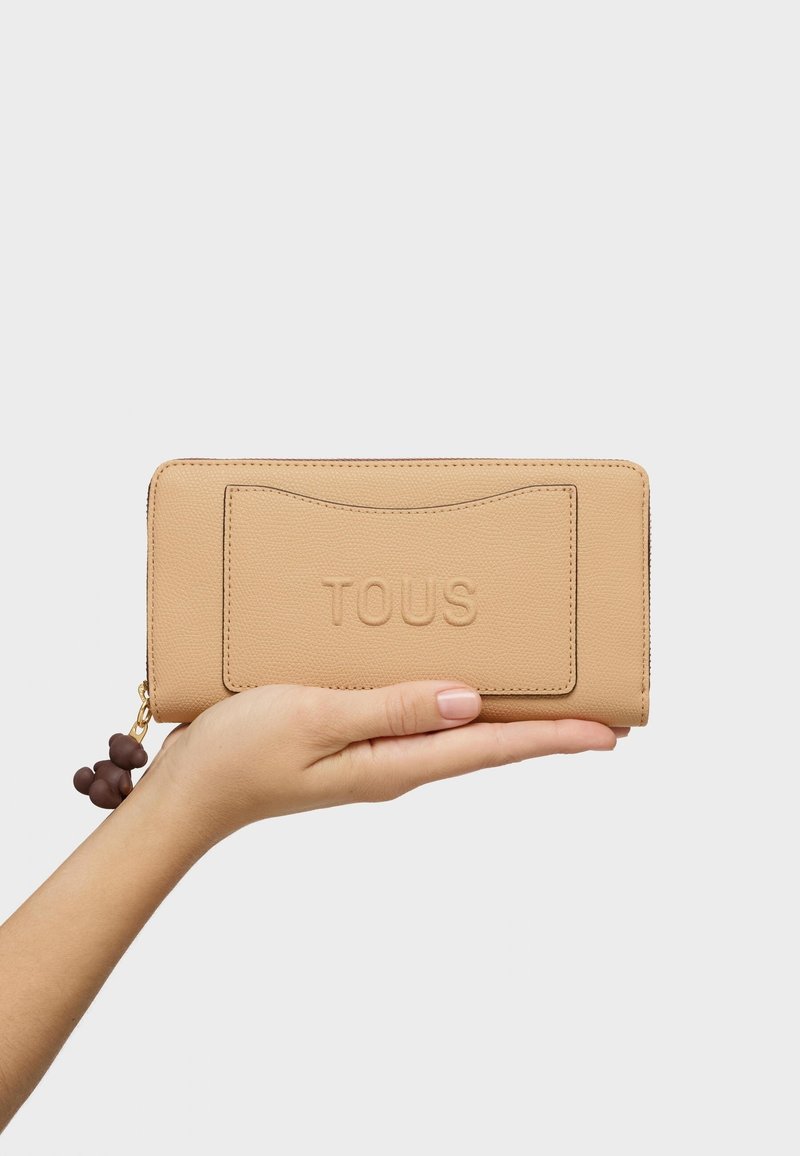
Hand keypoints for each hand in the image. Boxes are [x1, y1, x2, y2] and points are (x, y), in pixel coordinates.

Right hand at [153, 681, 627, 844]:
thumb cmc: (240, 753)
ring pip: (460, 731)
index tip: (612, 731)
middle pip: (489, 743)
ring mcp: (378, 754)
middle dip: (548, 727)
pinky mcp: (356, 738)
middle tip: (603, 712)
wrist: (189, 791)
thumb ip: (393, 707)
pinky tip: (463, 684)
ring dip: (509, 715)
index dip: (556, 736)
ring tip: (552, 697)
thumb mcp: (316, 721)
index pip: (494, 748)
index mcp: (396, 762)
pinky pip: (422, 717)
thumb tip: (472, 702)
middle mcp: (398, 761)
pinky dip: (458, 702)